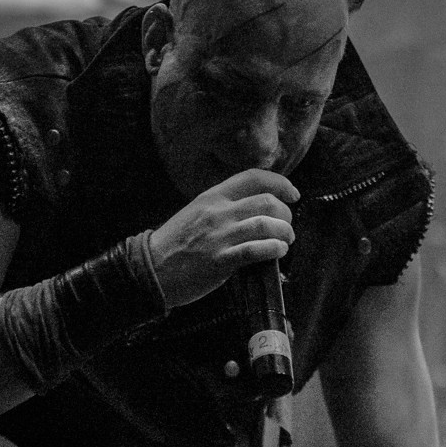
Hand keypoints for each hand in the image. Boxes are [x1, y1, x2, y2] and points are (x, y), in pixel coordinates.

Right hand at [148, 169, 298, 308]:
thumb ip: (225, 207)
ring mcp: (219, 235)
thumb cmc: (176, 243)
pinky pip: (256, 250)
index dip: (280, 183)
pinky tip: (278, 252)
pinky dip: (274, 249)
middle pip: (266, 201)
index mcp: (213, 196)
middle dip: (286, 213)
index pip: (253, 177)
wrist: (151, 269)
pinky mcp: (220, 260)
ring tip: (286, 241)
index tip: (293, 193)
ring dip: (284, 233)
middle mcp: (218, 211)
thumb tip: (258, 210)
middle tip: (287, 226)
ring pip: (265, 224)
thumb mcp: (198, 213)